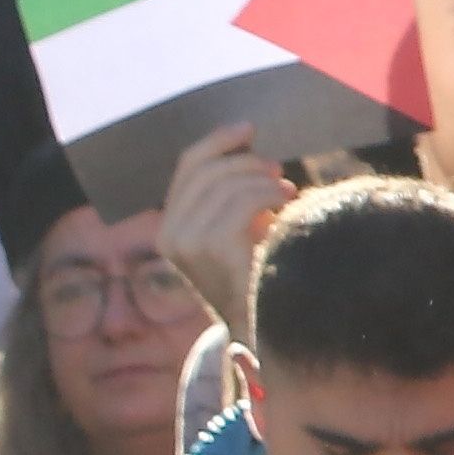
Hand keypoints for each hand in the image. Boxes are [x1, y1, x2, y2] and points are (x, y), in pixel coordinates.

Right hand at [157, 124, 287, 333]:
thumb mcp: (233, 229)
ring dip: (263, 180)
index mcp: (168, 230)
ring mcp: (187, 244)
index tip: (249, 130)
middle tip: (276, 169)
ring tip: (285, 190)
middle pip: (207, 170)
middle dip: (246, 161)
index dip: (217, 142)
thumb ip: (227, 194)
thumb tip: (245, 141)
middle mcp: (169, 236)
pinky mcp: (212, 249)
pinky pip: (242, 201)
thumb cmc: (254, 273)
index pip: (186, 168)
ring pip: (228, 183)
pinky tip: (285, 202)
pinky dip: (269, 194)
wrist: (261, 325)